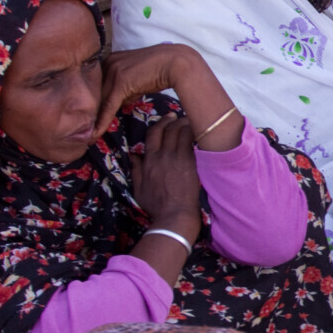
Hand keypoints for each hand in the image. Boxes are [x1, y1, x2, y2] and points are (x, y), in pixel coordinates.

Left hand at [95, 44, 194, 136]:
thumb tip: (118, 103)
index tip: (90, 119)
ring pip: (100, 100)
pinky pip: (109, 106)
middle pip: (95, 93)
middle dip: (92, 112)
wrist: (176, 63)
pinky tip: (96, 133)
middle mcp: (108, 63)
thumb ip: (125, 88)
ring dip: (94, 119)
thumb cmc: (161, 71)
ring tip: (87, 135)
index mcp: (110, 60)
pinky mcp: (120, 82)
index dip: (95, 104)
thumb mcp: (137, 79)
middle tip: (84, 130)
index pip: (97, 86)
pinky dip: (103, 121)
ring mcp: (113, 71)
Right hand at [131, 115, 201, 233]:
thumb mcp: (139, 189)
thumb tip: (133, 156)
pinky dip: (195, 133)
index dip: (161, 122)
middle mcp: (162, 155)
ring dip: (186, 124)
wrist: (175, 214)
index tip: (168, 118)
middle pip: (169, 129)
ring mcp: (177, 157)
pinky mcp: (191, 162)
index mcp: (149, 160)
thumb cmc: (157, 205)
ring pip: (181, 132)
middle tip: (182, 118)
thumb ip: (136, 171)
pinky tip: (200, 131)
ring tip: (191, 122)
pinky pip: (193, 141)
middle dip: (175, 120)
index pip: (153, 133)